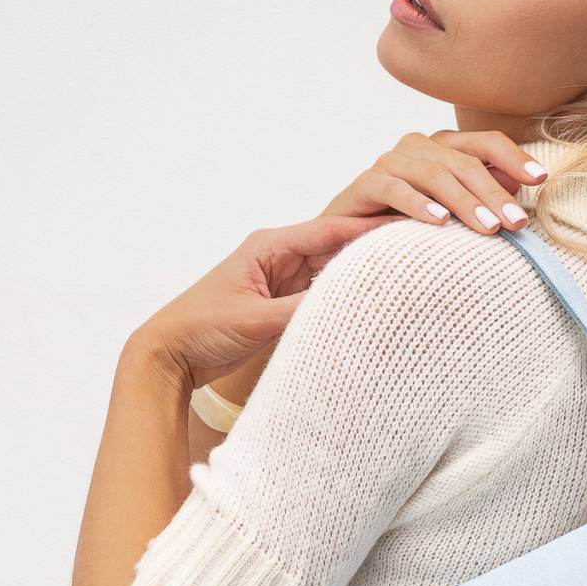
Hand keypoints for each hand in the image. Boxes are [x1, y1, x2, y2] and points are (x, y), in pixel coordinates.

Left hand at [127, 211, 397, 391]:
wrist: (169, 354)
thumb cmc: (200, 328)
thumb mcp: (254, 320)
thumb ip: (299, 313)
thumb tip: (346, 308)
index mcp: (269, 246)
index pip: (330, 231)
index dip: (370, 230)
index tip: (408, 230)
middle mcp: (279, 257)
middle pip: (337, 247)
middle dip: (375, 249)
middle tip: (417, 250)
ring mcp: (282, 280)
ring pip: (333, 272)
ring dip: (362, 275)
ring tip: (404, 274)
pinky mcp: (282, 304)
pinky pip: (322, 296)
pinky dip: (344, 299)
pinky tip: (371, 304)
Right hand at [321, 129, 548, 235]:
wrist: (348, 236)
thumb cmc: (408, 222)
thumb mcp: (453, 209)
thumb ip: (484, 192)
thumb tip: (523, 183)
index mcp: (444, 147)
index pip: (486, 143)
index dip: (515, 158)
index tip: (541, 179)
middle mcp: (419, 146)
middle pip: (465, 162)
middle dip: (495, 193)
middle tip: (517, 222)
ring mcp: (391, 161)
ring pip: (434, 174)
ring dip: (464, 202)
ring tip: (488, 228)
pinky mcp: (366, 183)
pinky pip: (395, 189)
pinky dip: (418, 205)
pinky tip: (439, 222)